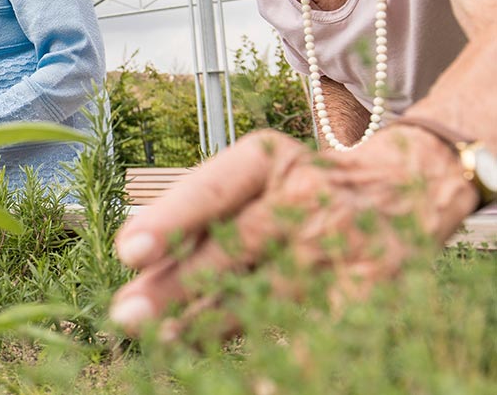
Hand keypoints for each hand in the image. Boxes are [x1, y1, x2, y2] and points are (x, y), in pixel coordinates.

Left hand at [108, 128, 475, 337]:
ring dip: (210, 323)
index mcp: (267, 159)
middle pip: (231, 246)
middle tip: (124, 317)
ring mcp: (341, 239)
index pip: (212, 189)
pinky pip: (320, 329)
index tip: (127, 252)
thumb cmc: (299, 187)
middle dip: (174, 286)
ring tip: (164, 342)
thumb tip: (135, 262)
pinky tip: (254, 384)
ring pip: (265, 290)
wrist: (405, 185)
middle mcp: (305, 193)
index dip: (170, 220)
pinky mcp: (372, 283)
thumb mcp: (254, 179)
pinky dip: (285, 360)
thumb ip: (200, 215)